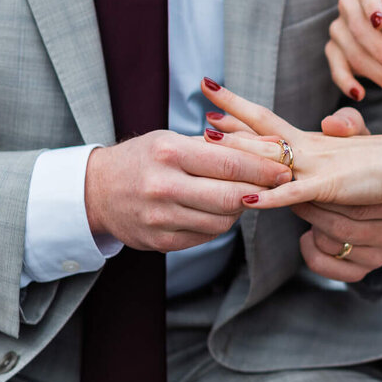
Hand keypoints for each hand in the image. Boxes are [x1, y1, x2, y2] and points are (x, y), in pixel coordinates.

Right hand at [84, 129, 293, 252]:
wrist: (96, 191)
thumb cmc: (144, 158)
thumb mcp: (175, 139)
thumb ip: (223, 144)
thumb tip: (274, 142)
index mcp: (168, 153)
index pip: (229, 163)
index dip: (264, 168)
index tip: (285, 167)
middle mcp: (163, 186)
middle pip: (231, 195)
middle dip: (261, 191)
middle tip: (279, 184)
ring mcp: (160, 218)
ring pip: (223, 219)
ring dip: (242, 208)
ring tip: (246, 194)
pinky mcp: (161, 241)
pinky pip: (207, 235)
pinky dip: (222, 222)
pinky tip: (222, 209)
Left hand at [203, 102, 381, 282]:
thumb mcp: (346, 156)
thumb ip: (320, 156)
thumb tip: (306, 155)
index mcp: (312, 139)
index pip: (268, 118)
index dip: (238, 105)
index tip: (210, 93)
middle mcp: (311, 146)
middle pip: (262, 130)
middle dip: (230, 123)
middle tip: (199, 113)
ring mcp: (320, 165)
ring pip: (272, 157)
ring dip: (239, 151)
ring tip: (207, 142)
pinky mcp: (332, 186)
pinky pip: (296, 193)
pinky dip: (272, 197)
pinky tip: (249, 201)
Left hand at [297, 107, 381, 282]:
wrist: (372, 201)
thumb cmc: (361, 165)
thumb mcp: (358, 141)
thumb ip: (347, 123)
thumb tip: (331, 124)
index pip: (353, 202)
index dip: (318, 192)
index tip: (293, 180)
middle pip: (339, 225)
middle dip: (309, 209)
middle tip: (295, 196)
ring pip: (332, 244)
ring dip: (311, 227)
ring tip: (304, 212)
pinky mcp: (363, 271)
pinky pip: (329, 268)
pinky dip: (311, 253)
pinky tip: (307, 238)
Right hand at [327, 0, 381, 101]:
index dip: (373, 9)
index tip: (379, 23)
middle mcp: (349, 6)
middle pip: (358, 30)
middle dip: (380, 52)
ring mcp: (339, 30)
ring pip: (352, 54)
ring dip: (377, 74)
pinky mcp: (336, 53)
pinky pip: (336, 69)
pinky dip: (347, 83)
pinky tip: (360, 95)